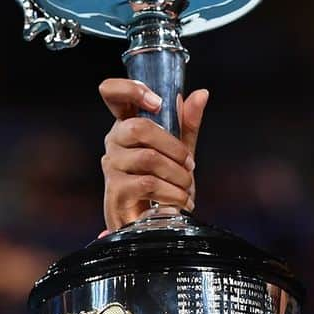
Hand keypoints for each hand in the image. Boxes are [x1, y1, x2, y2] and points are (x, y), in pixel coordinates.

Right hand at [98, 78, 209, 229]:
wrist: (154, 224)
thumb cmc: (162, 183)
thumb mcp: (179, 151)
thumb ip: (187, 123)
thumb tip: (201, 94)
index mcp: (127, 125)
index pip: (112, 94)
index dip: (130, 89)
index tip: (156, 102)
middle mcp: (114, 142)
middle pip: (138, 128)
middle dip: (173, 146)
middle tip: (189, 163)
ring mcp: (112, 166)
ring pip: (148, 158)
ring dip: (177, 174)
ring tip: (186, 186)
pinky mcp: (115, 192)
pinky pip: (148, 183)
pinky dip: (173, 193)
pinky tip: (180, 200)